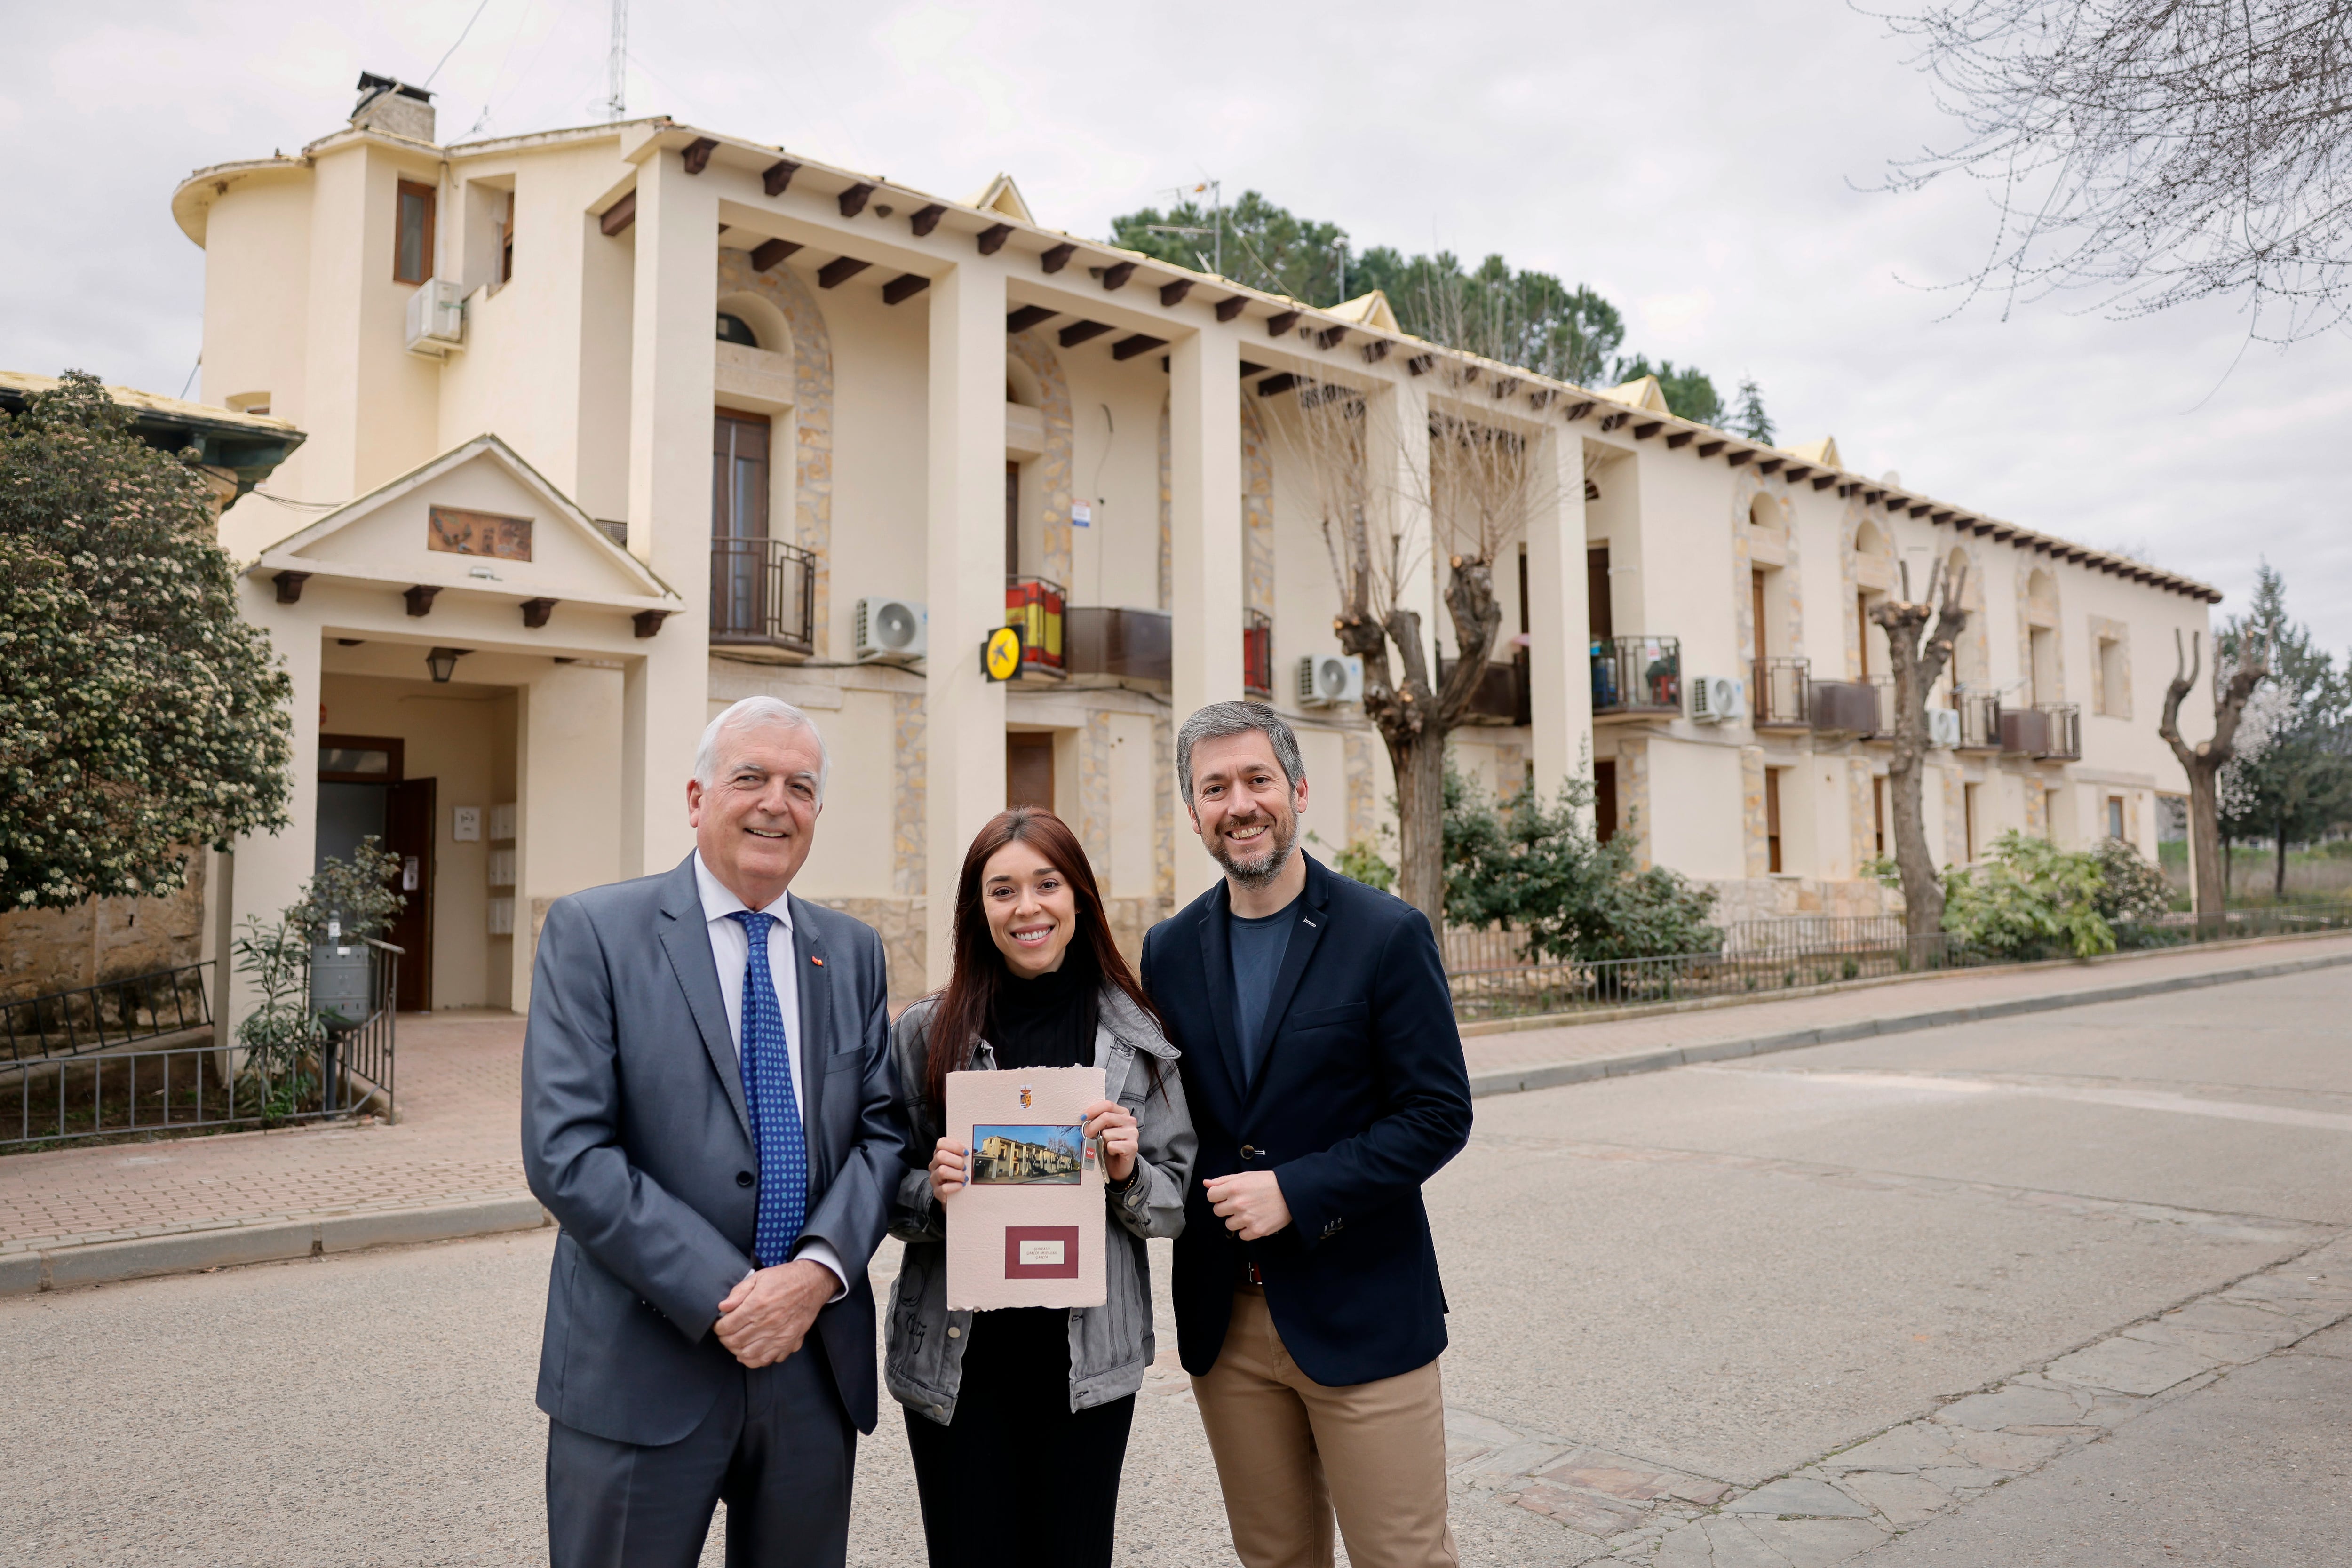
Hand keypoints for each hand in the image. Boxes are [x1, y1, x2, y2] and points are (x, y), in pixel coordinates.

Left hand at [713, 1259, 830, 1367]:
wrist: (813, 1283)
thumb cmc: (785, 1279)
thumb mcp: (759, 1277)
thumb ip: (739, 1292)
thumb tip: (722, 1307)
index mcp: (757, 1306)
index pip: (727, 1326)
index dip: (718, 1327)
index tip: (719, 1324)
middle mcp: (767, 1324)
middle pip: (735, 1342)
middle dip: (725, 1339)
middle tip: (725, 1333)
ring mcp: (778, 1336)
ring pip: (748, 1354)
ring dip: (737, 1350)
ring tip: (736, 1342)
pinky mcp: (788, 1343)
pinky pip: (766, 1360)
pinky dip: (754, 1360)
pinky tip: (750, 1352)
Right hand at [929, 1136, 968, 1203]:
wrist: (953, 1193)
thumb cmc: (957, 1174)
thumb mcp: (959, 1162)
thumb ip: (962, 1154)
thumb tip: (971, 1150)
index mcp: (939, 1154)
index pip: (941, 1143)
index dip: (955, 1146)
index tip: (965, 1152)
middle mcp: (934, 1165)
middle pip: (941, 1156)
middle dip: (957, 1161)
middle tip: (965, 1167)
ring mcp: (934, 1179)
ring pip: (942, 1171)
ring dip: (957, 1174)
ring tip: (964, 1177)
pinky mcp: (937, 1192)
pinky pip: (944, 1188)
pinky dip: (955, 1186)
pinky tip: (961, 1185)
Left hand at [1080, 1099, 1138, 1184]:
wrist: (1118, 1167)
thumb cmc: (1109, 1146)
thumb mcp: (1103, 1129)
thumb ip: (1098, 1120)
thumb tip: (1084, 1117)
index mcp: (1123, 1113)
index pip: (1108, 1105)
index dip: (1093, 1110)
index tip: (1082, 1117)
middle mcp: (1130, 1121)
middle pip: (1106, 1117)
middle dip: (1092, 1127)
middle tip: (1087, 1135)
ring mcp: (1133, 1133)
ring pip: (1107, 1133)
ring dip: (1102, 1142)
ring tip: (1106, 1146)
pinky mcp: (1133, 1146)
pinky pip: (1111, 1145)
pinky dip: (1108, 1151)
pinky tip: (1113, 1153)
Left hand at [1203, 1170, 1290, 1240]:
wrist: (1291, 1193)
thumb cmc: (1268, 1182)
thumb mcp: (1245, 1176)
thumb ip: (1223, 1180)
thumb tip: (1206, 1183)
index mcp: (1234, 1188)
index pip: (1211, 1196)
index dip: (1218, 1196)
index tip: (1226, 1197)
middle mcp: (1238, 1203)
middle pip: (1217, 1211)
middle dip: (1226, 1208)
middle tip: (1240, 1204)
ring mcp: (1247, 1218)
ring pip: (1229, 1225)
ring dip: (1237, 1220)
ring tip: (1250, 1212)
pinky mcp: (1256, 1230)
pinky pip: (1242, 1235)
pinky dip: (1247, 1230)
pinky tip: (1256, 1221)